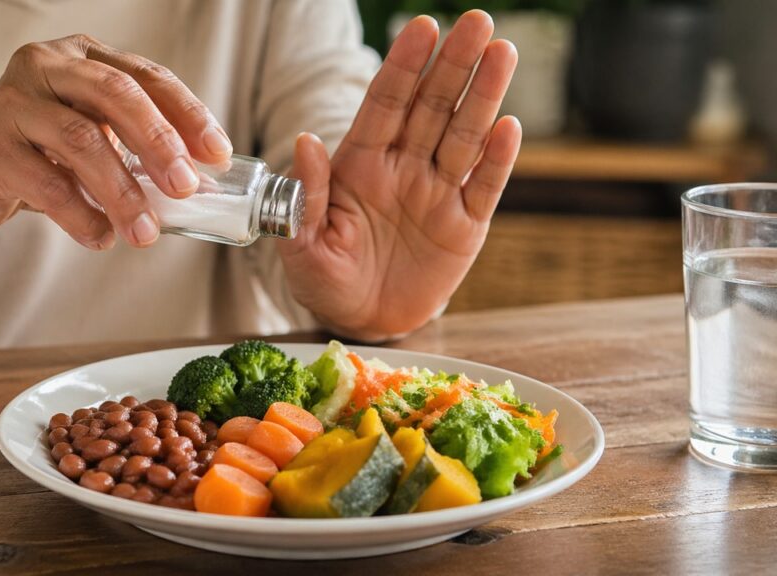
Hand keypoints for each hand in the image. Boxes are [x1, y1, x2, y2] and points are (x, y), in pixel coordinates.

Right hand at [0, 35, 232, 248]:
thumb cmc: (33, 151)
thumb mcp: (88, 136)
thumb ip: (133, 148)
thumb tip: (198, 186)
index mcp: (82, 56)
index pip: (147, 77)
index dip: (188, 115)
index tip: (217, 155)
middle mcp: (47, 66)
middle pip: (116, 94)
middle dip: (159, 142)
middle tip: (186, 186)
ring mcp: (14, 103)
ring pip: (82, 141)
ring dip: (122, 192)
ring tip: (144, 231)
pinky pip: (48, 185)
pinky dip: (82, 217)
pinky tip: (101, 236)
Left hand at [278, 12, 521, 339]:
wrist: (360, 320)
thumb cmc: (324, 277)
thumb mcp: (301, 242)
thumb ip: (306, 195)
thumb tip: (305, 141)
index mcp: (362, 163)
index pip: (385, 104)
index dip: (403, 66)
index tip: (422, 27)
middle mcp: (404, 168)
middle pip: (432, 107)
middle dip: (453, 65)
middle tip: (477, 22)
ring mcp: (438, 193)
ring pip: (464, 137)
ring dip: (483, 97)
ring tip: (502, 53)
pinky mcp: (465, 226)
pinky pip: (483, 188)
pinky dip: (497, 161)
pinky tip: (508, 128)